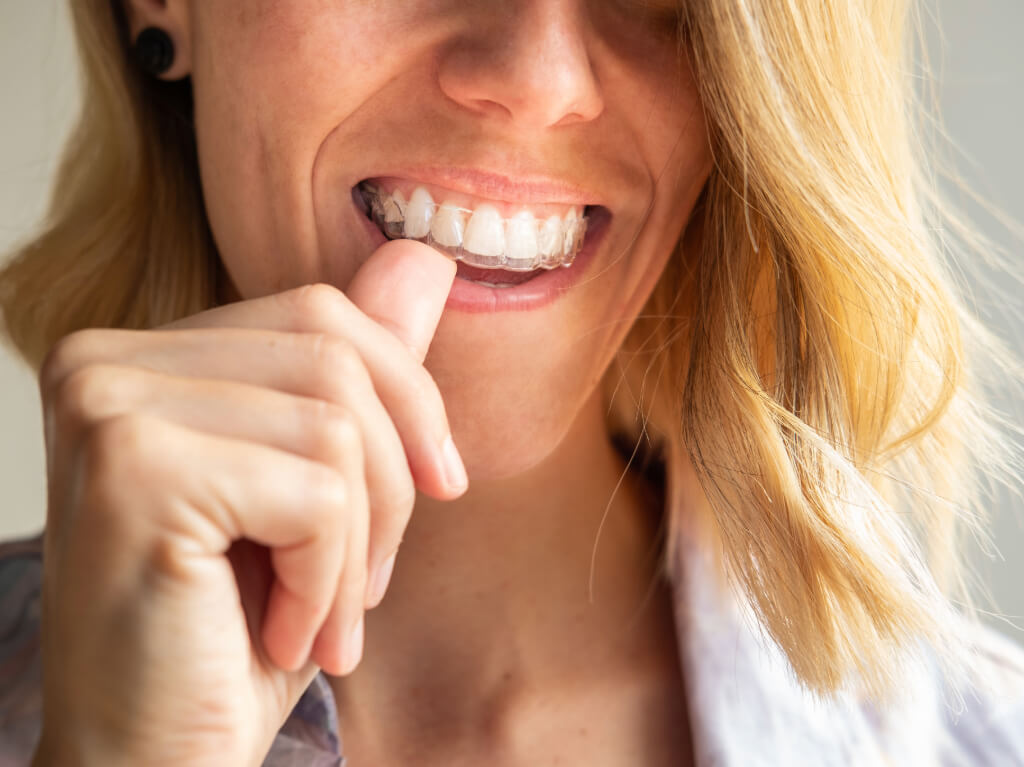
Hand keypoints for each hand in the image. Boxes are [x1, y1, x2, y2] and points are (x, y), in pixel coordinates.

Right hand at [31, 240, 463, 765]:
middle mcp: (105, 361)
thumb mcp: (320, 484)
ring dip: (362, 542)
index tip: (440, 485)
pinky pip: (317, 491)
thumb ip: (358, 367)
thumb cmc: (237, 629)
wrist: (153, 759)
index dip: (406, 396)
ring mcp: (109, 406)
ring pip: (337, 423)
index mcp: (144, 357)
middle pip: (337, 355)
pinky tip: (284, 633)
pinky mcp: (135, 470)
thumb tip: (423, 258)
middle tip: (368, 583)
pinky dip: (330, 577)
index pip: (323, 314)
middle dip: (392, 480)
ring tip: (327, 617)